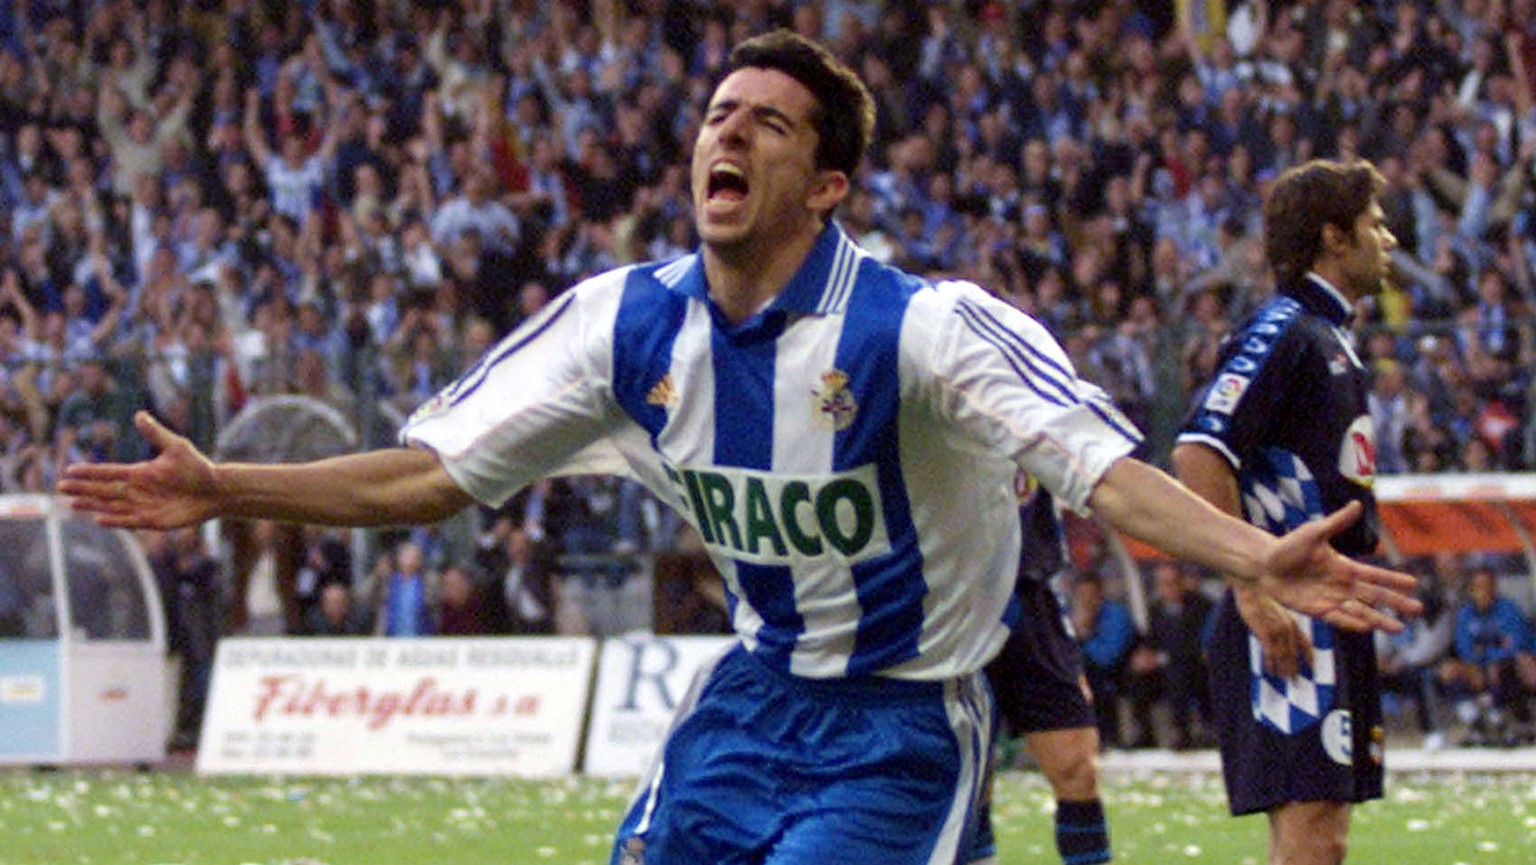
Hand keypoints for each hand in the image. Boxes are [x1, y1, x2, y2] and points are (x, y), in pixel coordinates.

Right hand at [59, 411, 221, 529]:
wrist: (216, 491)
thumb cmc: (197, 468)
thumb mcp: (176, 447)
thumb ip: (155, 434)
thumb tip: (139, 415)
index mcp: (139, 472)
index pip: (108, 472)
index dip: (89, 472)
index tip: (69, 471)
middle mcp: (137, 490)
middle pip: (104, 490)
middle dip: (82, 490)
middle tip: (60, 488)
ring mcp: (143, 506)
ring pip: (111, 506)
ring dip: (92, 505)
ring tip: (72, 505)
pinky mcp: (152, 521)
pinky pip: (129, 521)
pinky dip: (114, 520)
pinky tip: (98, 519)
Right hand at [1234, 583, 1310, 678]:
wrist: (1252, 584)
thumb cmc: (1258, 593)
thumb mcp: (1272, 608)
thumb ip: (1274, 619)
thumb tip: (1271, 629)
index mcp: (1291, 621)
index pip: (1303, 643)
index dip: (1307, 655)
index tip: (1311, 666)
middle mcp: (1287, 628)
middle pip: (1293, 653)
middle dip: (1294, 668)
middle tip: (1295, 682)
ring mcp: (1277, 631)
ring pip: (1283, 656)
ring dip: (1283, 669)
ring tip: (1284, 680)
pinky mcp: (1265, 632)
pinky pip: (1270, 653)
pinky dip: (1270, 664)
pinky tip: (1270, 671)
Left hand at [1259, 501, 1421, 632]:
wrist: (1263, 564)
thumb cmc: (1288, 546)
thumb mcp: (1314, 533)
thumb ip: (1337, 522)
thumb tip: (1357, 504)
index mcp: (1345, 567)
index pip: (1375, 575)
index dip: (1394, 580)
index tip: (1414, 584)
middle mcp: (1342, 585)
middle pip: (1374, 596)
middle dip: (1396, 603)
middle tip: (1418, 610)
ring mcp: (1331, 599)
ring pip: (1361, 611)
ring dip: (1379, 619)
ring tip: (1398, 629)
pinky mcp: (1316, 610)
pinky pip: (1338, 618)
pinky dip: (1352, 623)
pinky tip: (1367, 628)